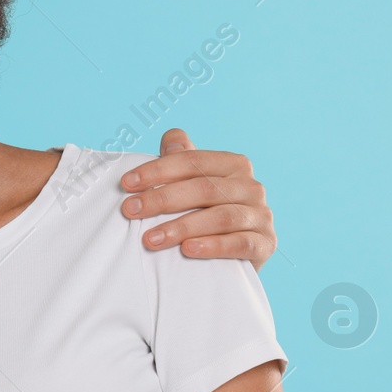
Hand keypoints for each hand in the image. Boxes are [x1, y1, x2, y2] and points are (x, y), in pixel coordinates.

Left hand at [120, 128, 275, 269]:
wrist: (235, 253)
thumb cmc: (206, 210)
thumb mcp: (193, 182)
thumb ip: (182, 158)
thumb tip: (171, 137)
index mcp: (234, 164)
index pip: (192, 161)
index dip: (157, 170)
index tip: (126, 183)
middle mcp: (252, 186)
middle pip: (203, 188)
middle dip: (161, 199)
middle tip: (130, 211)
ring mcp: (261, 216)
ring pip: (220, 217)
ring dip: (181, 227)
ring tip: (150, 239)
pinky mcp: (266, 244)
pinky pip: (240, 244)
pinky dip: (213, 246)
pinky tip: (187, 250)